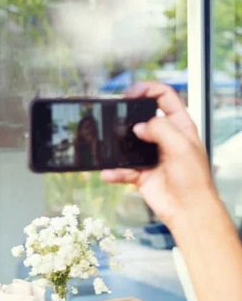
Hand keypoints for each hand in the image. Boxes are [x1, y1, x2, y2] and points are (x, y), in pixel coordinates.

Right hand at [101, 82, 216, 227]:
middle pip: (142, 117)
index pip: (165, 97)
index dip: (148, 89)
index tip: (130, 92)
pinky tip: (109, 172)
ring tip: (106, 145)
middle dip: (127, 114)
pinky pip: (121, 168)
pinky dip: (113, 171)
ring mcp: (150, 155)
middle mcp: (164, 138)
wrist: (188, 211)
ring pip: (127, 142)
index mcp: (179, 126)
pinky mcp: (140, 172)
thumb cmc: (194, 180)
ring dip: (116, 144)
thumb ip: (161, 129)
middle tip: (113, 113)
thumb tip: (139, 126)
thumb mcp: (181, 147)